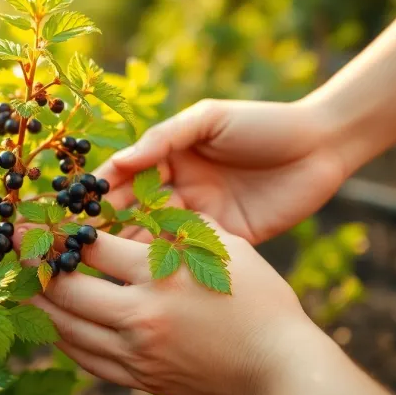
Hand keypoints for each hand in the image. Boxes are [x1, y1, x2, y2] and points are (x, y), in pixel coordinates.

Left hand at [14, 219, 307, 394]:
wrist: (281, 370)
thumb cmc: (262, 302)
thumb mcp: (225, 249)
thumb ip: (177, 229)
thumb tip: (141, 212)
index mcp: (161, 276)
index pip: (90, 248)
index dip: (55, 230)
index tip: (32, 219)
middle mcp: (141, 316)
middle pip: (66, 289)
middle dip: (33, 265)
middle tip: (13, 247)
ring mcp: (137, 353)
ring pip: (67, 329)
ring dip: (42, 304)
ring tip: (27, 284)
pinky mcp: (140, 379)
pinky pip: (86, 359)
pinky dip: (65, 339)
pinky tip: (58, 324)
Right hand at [95, 99, 345, 243]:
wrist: (322, 146)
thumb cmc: (262, 123)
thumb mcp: (208, 119)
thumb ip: (164, 139)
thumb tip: (118, 162)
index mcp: (169, 156)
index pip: (124, 175)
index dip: (98, 190)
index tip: (72, 206)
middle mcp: (178, 187)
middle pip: (132, 209)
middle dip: (104, 224)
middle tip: (77, 243)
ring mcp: (199, 216)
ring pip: (154, 235)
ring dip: (128, 248)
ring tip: (100, 264)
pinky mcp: (223, 240)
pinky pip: (188, 253)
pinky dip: (165, 264)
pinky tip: (142, 275)